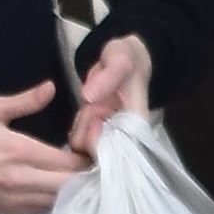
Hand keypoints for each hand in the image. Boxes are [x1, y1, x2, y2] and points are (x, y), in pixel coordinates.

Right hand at [0, 78, 89, 213]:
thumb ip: (25, 101)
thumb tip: (51, 88)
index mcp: (20, 151)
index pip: (67, 161)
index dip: (84, 157)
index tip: (89, 148)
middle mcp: (22, 179)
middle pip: (69, 186)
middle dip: (82, 176)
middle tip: (88, 165)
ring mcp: (15, 199)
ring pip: (58, 201)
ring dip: (70, 190)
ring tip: (76, 177)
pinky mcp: (8, 211)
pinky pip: (41, 209)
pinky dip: (53, 200)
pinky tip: (55, 187)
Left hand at [67, 33, 152, 159]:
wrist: (124, 60)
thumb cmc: (127, 60)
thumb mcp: (120, 60)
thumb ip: (108, 78)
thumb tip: (88, 97)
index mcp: (136, 125)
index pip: (117, 152)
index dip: (98, 140)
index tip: (94, 115)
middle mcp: (125, 138)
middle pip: (97, 153)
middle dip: (87, 130)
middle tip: (92, 107)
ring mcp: (110, 137)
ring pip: (85, 149)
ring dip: (81, 127)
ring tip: (90, 107)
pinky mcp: (98, 135)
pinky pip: (79, 142)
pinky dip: (77, 128)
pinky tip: (84, 113)